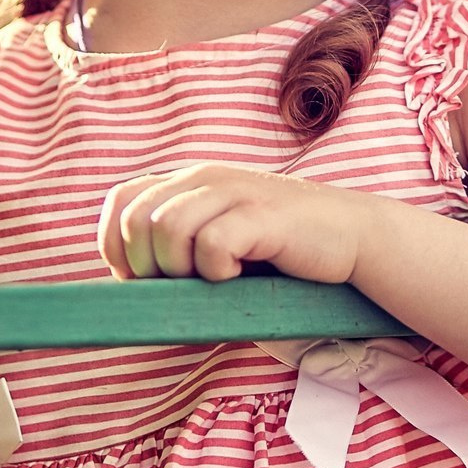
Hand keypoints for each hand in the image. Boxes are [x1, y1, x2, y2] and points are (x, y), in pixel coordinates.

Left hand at [96, 163, 382, 284]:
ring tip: (216, 280)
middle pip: (137, 220)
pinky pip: (212, 244)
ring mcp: (234, 191)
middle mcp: (204, 177)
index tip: (142, 280)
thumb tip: (126, 291)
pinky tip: (239, 276)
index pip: (119, 201)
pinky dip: (217, 273)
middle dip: (148, 267)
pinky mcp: (262, 214)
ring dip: (182, 270)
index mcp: (189, 181)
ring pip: (167, 229)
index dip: (116, 246)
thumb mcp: (218, 243)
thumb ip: (176, 253)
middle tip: (185, 287)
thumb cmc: (279, 255)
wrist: (351, 237)